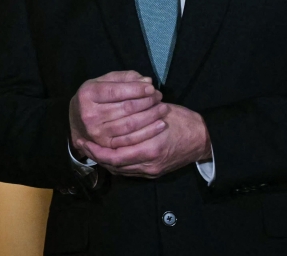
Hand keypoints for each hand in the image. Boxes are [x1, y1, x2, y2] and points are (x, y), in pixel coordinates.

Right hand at [69, 70, 169, 153]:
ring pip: (130, 124)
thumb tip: (147, 81)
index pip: (116, 91)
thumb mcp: (106, 81)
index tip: (152, 88)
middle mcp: (90, 114)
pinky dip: (147, 132)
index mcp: (88, 94)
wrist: (79, 120)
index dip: (137, 89)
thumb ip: (126, 78)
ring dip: (150, 116)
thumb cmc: (97, 96)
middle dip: (147, 102)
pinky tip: (159, 125)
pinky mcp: (105, 145)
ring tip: (163, 109)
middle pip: (125, 108)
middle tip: (159, 97)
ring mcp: (96, 132)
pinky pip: (130, 140)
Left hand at [81, 103, 211, 177]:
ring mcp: (152, 170)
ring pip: (120, 170)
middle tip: (83, 145)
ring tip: (92, 150)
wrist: (203, 139)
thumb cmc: (183, 121)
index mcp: (151, 146)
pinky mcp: (154, 173)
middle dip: (97, 156)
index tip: (85, 139)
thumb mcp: (160, 112)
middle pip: (114, 165)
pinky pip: (129, 171)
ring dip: (105, 161)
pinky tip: (109, 155)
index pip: (115, 154)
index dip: (97, 149)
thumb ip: (138, 117)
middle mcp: (149, 163)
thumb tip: (115, 113)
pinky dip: (117, 164)